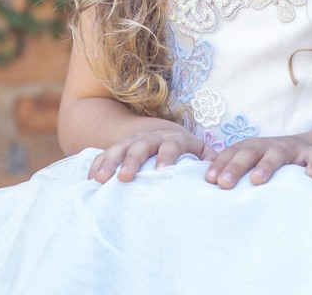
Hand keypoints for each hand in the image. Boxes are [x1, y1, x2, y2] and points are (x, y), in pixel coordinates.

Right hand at [88, 125, 216, 182]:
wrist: (161, 130)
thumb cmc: (187, 151)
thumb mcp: (200, 152)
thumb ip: (210, 162)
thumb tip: (220, 177)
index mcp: (177, 139)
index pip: (173, 145)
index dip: (167, 157)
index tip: (162, 172)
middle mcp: (153, 137)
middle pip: (142, 145)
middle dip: (133, 160)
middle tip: (126, 178)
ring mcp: (134, 140)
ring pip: (121, 148)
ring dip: (110, 162)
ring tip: (100, 180)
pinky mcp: (119, 147)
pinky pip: (106, 153)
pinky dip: (98, 164)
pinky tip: (91, 179)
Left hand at [205, 136, 311, 188]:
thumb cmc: (275, 162)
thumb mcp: (256, 163)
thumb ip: (238, 175)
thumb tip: (212, 194)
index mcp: (253, 148)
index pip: (232, 153)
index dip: (220, 164)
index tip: (209, 181)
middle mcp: (269, 146)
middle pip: (250, 152)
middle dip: (236, 167)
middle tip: (224, 184)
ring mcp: (292, 149)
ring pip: (278, 154)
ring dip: (267, 165)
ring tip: (257, 180)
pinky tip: (310, 177)